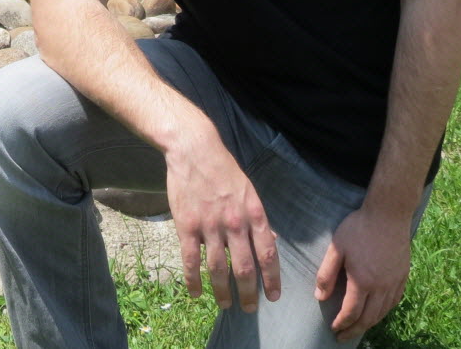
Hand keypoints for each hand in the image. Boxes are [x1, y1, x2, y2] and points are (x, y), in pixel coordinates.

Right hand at [164, 129, 279, 312]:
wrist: (194, 151)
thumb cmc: (223, 170)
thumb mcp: (249, 192)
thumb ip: (258, 220)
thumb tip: (271, 243)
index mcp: (253, 214)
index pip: (267, 253)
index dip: (272, 278)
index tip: (273, 296)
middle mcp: (234, 223)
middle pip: (244, 267)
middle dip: (248, 292)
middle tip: (250, 308)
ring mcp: (210, 226)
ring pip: (218, 269)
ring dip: (222, 291)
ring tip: (225, 305)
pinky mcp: (187, 226)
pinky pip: (191, 260)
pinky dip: (194, 280)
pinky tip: (196, 293)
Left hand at [314, 205, 412, 341]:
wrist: (389, 214)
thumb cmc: (359, 228)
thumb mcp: (336, 248)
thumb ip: (326, 274)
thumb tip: (320, 297)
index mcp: (363, 281)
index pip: (352, 312)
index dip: (342, 323)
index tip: (334, 329)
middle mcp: (381, 286)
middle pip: (369, 318)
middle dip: (355, 330)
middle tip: (344, 337)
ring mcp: (395, 282)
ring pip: (384, 312)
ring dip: (370, 323)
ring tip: (359, 327)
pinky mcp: (403, 275)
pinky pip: (395, 300)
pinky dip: (385, 311)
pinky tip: (379, 311)